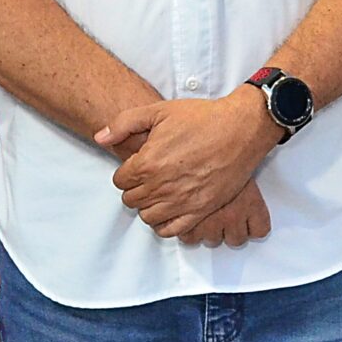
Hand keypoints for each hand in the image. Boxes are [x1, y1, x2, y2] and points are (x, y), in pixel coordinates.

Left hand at [96, 89, 279, 239]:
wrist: (241, 128)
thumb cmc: (202, 118)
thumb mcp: (159, 111)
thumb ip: (124, 123)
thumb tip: (100, 137)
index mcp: (148, 163)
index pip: (119, 181)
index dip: (126, 172)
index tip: (138, 165)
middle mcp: (161, 186)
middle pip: (131, 200)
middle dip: (136, 188)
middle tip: (149, 177)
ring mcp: (181, 201)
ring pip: (148, 217)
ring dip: (149, 206)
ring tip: (159, 192)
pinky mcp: (200, 210)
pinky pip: (171, 230)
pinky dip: (165, 223)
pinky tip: (171, 208)